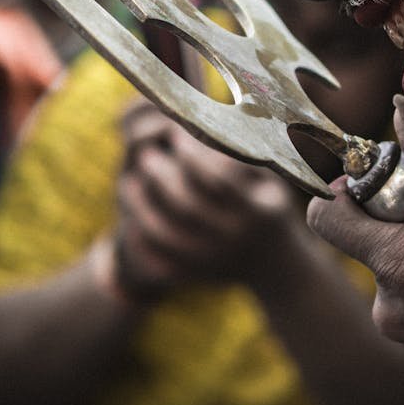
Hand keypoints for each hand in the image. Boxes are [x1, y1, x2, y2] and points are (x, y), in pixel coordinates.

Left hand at [109, 101, 300, 300]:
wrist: (275, 265)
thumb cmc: (269, 207)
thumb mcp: (270, 181)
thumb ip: (243, 158)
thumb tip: (207, 129)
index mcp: (257, 211)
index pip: (219, 180)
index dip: (194, 156)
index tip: (176, 135)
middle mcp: (235, 238)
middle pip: (188, 207)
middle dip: (162, 177)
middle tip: (146, 155)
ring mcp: (214, 260)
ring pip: (168, 235)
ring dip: (142, 206)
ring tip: (128, 180)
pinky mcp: (196, 275)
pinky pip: (159, 260)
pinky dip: (140, 239)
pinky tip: (129, 215)